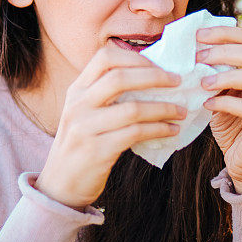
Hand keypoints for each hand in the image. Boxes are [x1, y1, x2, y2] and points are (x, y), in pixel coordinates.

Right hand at [35, 42, 187, 210]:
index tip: (159, 65)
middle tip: (178, 82)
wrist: (61, 184)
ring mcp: (85, 128)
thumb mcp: (85, 112)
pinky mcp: (97, 151)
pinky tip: (171, 130)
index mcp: (76, 89)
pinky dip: (158, 129)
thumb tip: (152, 76)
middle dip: (155, 77)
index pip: (105, 57)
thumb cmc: (82, 144)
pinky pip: (135, 134)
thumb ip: (106, 94)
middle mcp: (78, 104)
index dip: (135, 57)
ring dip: (163, 108)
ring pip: (132, 108)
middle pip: (120, 78)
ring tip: (181, 111)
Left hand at [195, 24, 241, 191]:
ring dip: (227, 76)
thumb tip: (191, 50)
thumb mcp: (220, 93)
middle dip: (225, 51)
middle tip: (198, 57)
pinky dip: (227, 103)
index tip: (199, 35)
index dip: (226, 33)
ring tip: (203, 82)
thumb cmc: (231, 124)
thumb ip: (215, 73)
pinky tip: (208, 104)